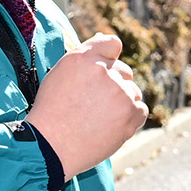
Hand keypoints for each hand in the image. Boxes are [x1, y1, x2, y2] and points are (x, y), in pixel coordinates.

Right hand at [26, 34, 146, 171]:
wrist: (50, 146)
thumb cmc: (52, 112)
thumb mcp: (60, 75)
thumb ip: (86, 59)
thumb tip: (112, 48)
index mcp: (83, 57)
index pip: (112, 44)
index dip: (109, 58)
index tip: (103, 72)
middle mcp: (104, 70)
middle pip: (124, 70)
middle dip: (114, 84)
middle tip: (93, 103)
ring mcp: (120, 91)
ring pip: (133, 91)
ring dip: (122, 102)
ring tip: (99, 118)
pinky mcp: (131, 112)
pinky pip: (140, 109)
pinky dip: (130, 117)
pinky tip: (110, 125)